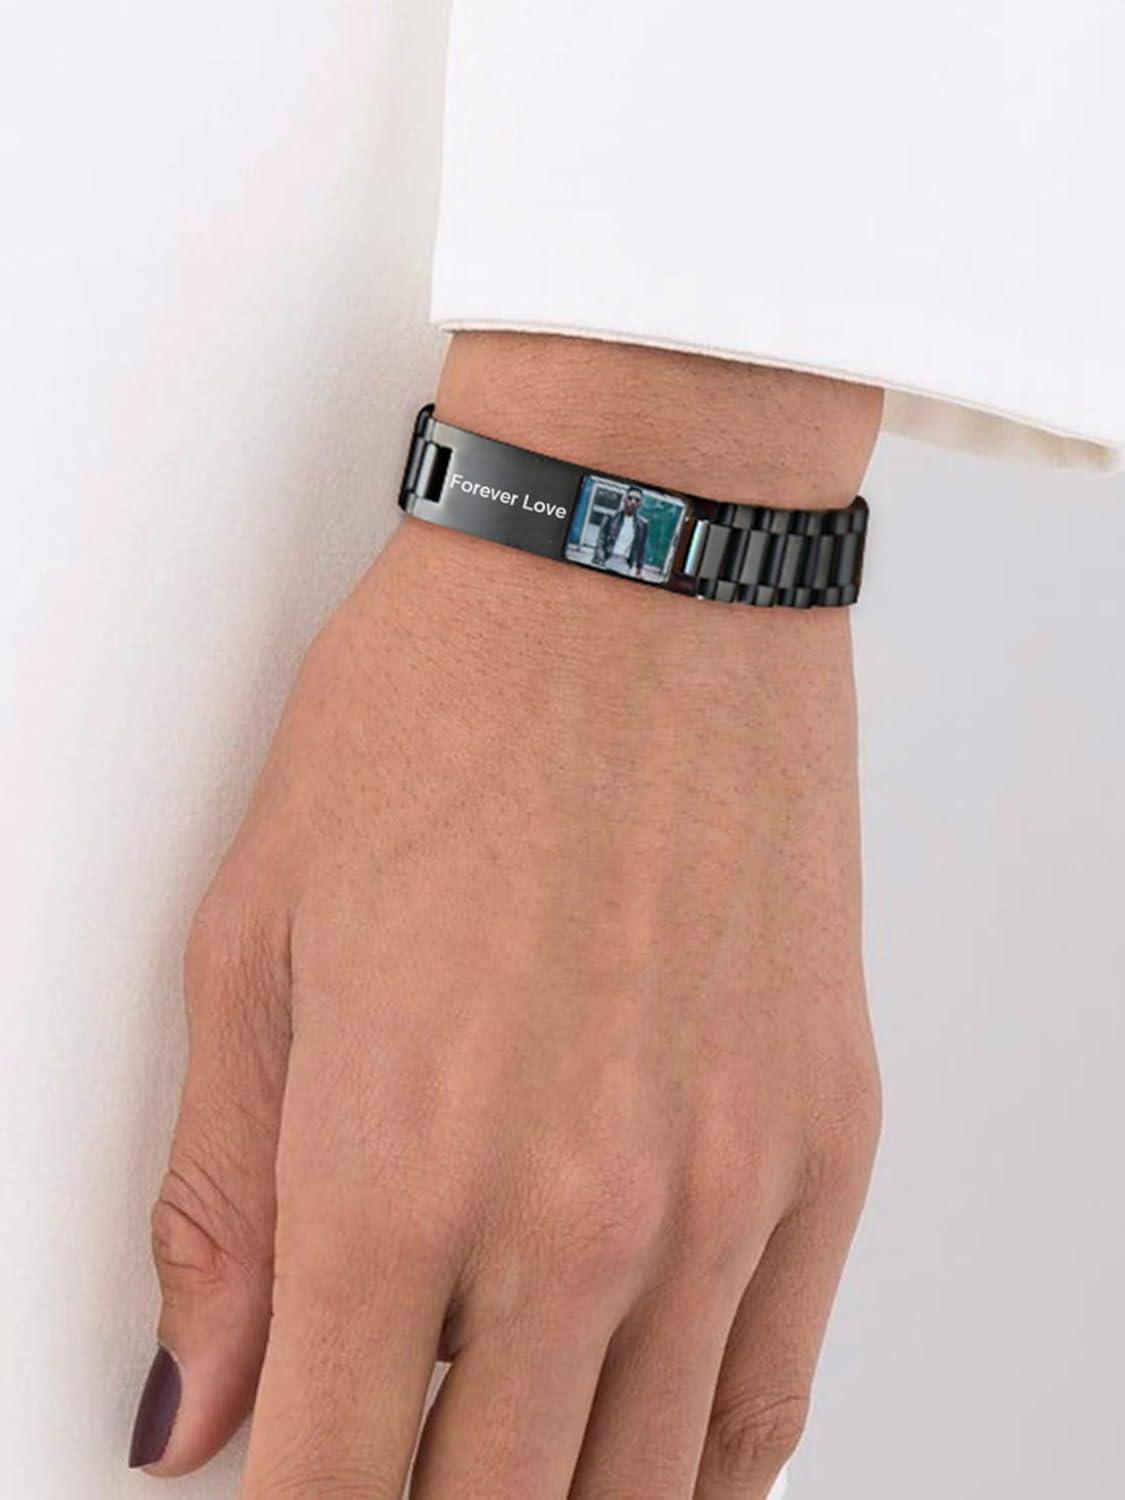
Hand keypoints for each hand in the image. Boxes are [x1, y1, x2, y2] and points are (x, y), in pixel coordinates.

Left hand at [131, 335, 882, 1497]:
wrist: (632, 574)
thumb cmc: (441, 714)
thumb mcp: (256, 945)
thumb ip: (222, 1209)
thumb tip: (195, 1406)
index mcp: (397, 1170)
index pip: (333, 1493)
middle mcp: (581, 1211)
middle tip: (387, 1462)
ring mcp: (728, 1183)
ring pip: (644, 1489)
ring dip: (555, 1496)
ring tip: (499, 1448)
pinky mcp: (825, 1135)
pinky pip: (772, 1395)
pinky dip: (695, 1459)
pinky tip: (640, 1430)